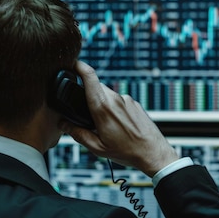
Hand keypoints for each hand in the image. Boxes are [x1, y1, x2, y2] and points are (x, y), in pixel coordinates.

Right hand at [59, 61, 178, 176]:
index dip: (79, 66)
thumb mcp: (98, 147)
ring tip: (107, 127)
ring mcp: (127, 100)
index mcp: (102, 108)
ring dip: (102, 106)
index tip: (72, 64)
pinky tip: (119, 126)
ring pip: (107, 96)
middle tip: (88, 116)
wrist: (153, 153)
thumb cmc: (128, 152)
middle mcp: (115, 99)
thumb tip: (64, 125)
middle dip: (88, 97)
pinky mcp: (135, 103)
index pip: (89, 77)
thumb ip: (78, 134)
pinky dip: (114, 110)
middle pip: (96, 88)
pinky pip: (119, 102)